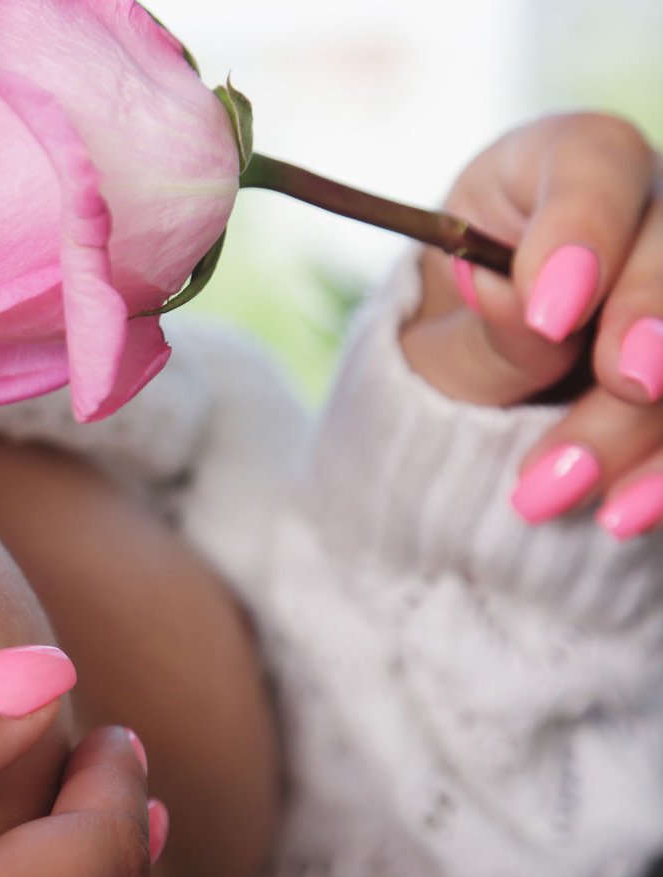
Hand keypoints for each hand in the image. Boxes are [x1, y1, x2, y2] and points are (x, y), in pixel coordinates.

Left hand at [400, 113, 662, 534]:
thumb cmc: (446, 352)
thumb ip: (484, 331)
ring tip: (576, 494)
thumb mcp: (435, 346)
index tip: (553, 309)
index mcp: (555, 170)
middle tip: (627, 382)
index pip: (595, 163)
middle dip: (654, 322)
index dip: (586, 228)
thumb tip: (525, 302)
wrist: (460, 419)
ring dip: (653, 428)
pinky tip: (626, 514)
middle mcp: (644, 213)